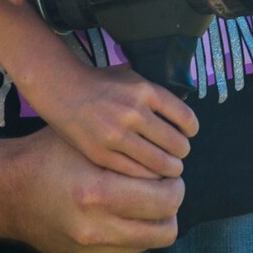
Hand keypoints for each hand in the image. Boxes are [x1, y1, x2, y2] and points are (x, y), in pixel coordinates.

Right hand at [0, 127, 184, 252]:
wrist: (5, 194)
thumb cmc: (47, 156)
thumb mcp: (86, 142)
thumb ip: (129, 153)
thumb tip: (171, 162)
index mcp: (97, 194)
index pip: (166, 199)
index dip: (175, 184)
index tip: (170, 172)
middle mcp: (97, 230)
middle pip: (166, 228)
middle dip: (171, 206)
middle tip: (164, 188)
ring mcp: (93, 252)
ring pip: (150, 242)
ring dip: (154, 221)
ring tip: (143, 200)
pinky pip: (128, 250)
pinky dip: (131, 233)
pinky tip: (117, 213)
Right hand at [29, 59, 197, 178]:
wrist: (60, 89)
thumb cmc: (99, 83)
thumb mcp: (130, 75)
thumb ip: (154, 91)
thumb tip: (179, 112)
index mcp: (145, 90)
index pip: (186, 118)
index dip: (191, 131)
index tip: (188, 134)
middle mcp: (133, 112)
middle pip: (176, 145)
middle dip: (181, 153)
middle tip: (178, 155)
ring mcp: (117, 135)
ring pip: (160, 163)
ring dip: (169, 169)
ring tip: (168, 169)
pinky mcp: (102, 154)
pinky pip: (137, 173)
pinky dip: (148, 177)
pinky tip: (147, 173)